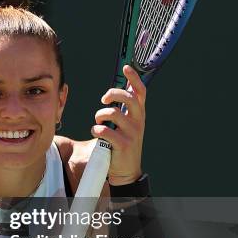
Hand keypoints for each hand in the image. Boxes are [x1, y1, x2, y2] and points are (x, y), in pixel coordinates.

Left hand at [91, 65, 145, 185]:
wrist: (126, 170)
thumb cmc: (123, 142)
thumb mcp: (127, 125)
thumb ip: (123, 110)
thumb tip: (113, 93)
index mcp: (139, 114)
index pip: (140, 92)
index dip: (134, 78)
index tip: (126, 67)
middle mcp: (138, 121)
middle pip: (128, 98)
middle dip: (113, 94)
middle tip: (103, 100)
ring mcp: (132, 133)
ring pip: (113, 114)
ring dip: (100, 115)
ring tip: (98, 121)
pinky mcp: (123, 145)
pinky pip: (105, 131)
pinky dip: (96, 129)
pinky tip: (96, 132)